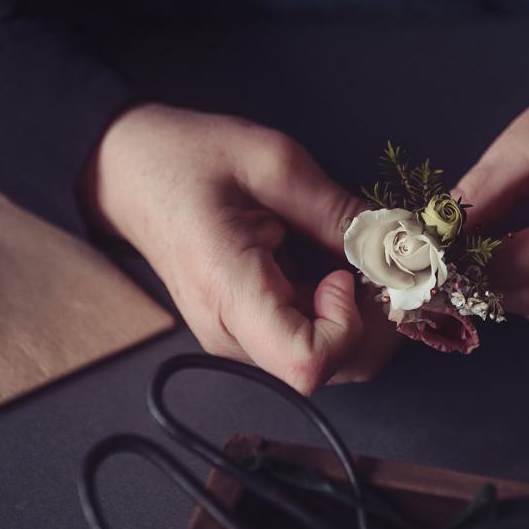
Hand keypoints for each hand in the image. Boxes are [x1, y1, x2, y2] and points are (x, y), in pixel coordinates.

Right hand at [83, 104, 397, 392]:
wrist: (129, 173)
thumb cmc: (188, 159)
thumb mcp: (273, 163)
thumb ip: (338, 212)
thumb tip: (398, 247)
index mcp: (228, 289)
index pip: (308, 362)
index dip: (350, 326)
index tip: (345, 272)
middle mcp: (230, 332)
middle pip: (331, 369)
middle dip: (374, 322)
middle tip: (379, 262)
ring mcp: (237, 339)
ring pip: (329, 363)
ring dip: (363, 319)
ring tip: (359, 260)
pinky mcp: (246, 332)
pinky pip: (310, 342)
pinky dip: (342, 314)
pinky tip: (339, 270)